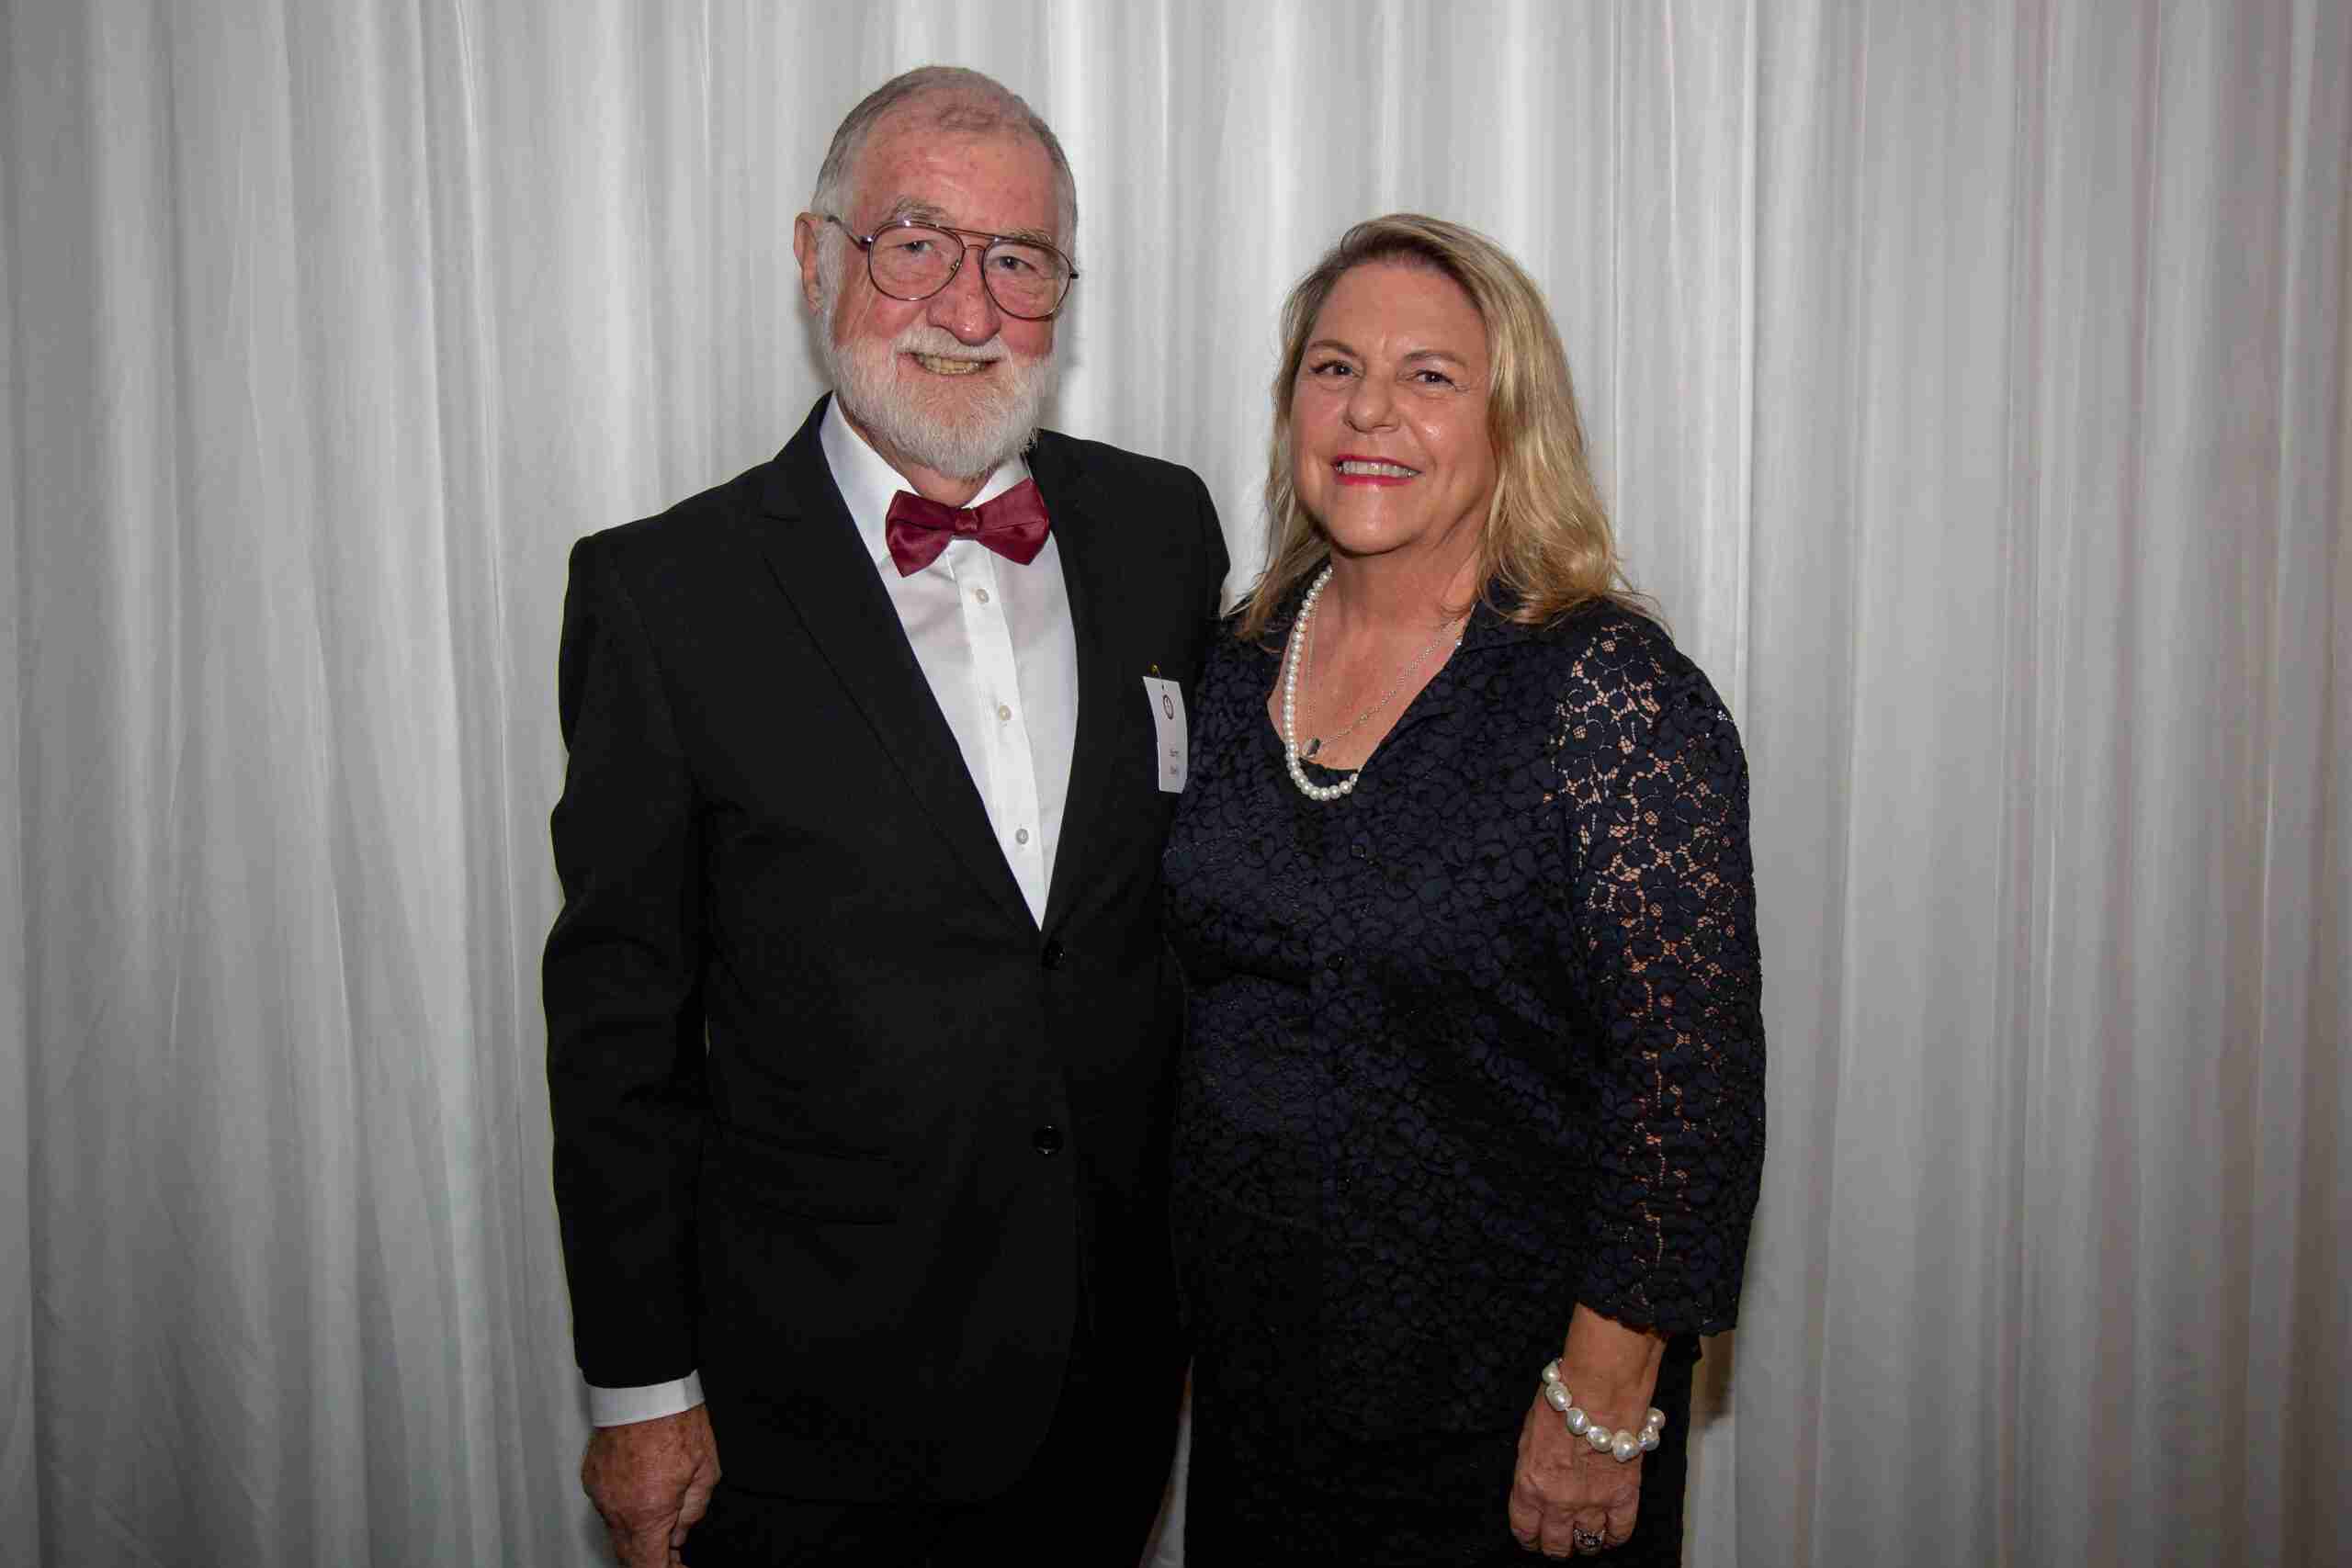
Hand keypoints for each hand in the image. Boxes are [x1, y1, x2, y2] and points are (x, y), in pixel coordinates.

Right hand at [581, 1405, 720, 1566]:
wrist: (644, 1386)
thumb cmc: (675, 1420)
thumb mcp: (705, 1471)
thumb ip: (692, 1511)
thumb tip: (679, 1533)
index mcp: (648, 1512)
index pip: (650, 1565)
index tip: (679, 1567)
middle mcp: (617, 1509)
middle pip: (628, 1554)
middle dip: (650, 1558)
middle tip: (672, 1555)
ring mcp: (600, 1493)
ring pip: (616, 1530)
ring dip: (637, 1534)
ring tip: (662, 1522)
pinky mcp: (591, 1476)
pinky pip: (607, 1505)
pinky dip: (624, 1510)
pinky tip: (642, 1496)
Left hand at [1507, 1386, 1644, 1554]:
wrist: (1599, 1389)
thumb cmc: (1562, 1400)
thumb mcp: (1529, 1434)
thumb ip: (1531, 1467)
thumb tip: (1536, 1482)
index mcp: (1530, 1485)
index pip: (1525, 1529)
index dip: (1529, 1538)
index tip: (1533, 1538)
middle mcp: (1559, 1501)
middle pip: (1556, 1544)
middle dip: (1556, 1546)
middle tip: (1559, 1542)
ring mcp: (1592, 1502)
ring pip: (1587, 1542)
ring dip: (1585, 1543)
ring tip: (1585, 1539)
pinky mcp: (1623, 1496)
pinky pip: (1620, 1530)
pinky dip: (1615, 1536)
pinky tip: (1610, 1533)